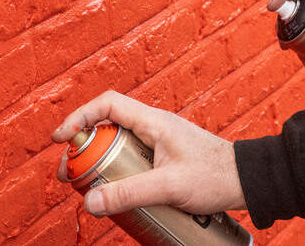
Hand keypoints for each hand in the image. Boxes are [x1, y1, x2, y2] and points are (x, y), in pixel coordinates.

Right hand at [52, 91, 244, 215]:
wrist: (245, 180)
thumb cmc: (216, 176)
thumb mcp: (170, 186)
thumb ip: (130, 193)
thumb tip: (90, 201)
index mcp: (154, 121)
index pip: (108, 104)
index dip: (79, 116)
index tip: (60, 138)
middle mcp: (153, 127)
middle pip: (106, 127)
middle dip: (82, 149)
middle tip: (69, 176)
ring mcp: (158, 142)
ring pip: (117, 146)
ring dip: (98, 163)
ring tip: (87, 189)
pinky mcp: (163, 158)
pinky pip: (130, 160)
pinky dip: (116, 173)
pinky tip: (115, 194)